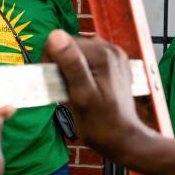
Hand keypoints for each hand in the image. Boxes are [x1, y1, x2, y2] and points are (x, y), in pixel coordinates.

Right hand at [43, 30, 153, 161]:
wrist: (123, 138)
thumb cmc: (101, 123)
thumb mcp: (81, 95)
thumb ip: (71, 64)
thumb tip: (55, 35)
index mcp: (103, 53)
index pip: (60, 41)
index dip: (50, 61)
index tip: (53, 82)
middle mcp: (111, 49)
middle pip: (70, 46)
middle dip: (60, 66)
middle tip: (64, 90)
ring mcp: (115, 57)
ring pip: (78, 53)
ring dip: (69, 70)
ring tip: (73, 90)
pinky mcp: (115, 66)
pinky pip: (88, 61)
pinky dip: (80, 72)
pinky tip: (83, 88)